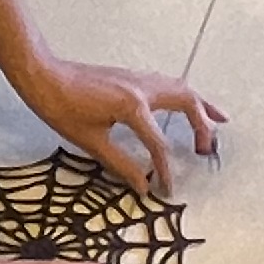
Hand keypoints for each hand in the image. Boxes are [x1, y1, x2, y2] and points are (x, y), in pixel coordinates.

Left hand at [14, 55, 223, 194]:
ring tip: (220, 120)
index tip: (168, 188)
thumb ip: (121, 163)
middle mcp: (142, 88)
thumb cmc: (62, 108)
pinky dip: (185, 95)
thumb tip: (142, 184)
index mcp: (132, 106)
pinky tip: (189, 103)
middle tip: (206, 151)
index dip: (166, 169)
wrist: (44, 75)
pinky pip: (169, 84)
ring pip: (182, 89)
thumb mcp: (90, 141)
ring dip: (201, 106)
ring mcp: (139, 79)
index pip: (159, 143)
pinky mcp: (133, 77)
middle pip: (186, 103)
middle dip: (202, 127)